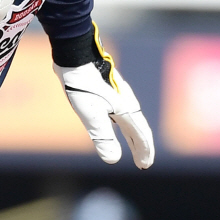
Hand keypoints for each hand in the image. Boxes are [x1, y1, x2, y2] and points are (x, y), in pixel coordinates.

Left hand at [53, 24, 153, 168]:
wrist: (75, 54)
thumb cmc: (82, 84)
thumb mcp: (90, 113)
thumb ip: (102, 136)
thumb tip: (112, 159)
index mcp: (125, 109)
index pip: (140, 134)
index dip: (143, 151)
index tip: (144, 165)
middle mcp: (126, 101)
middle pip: (138, 127)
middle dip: (141, 145)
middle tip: (143, 162)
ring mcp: (118, 93)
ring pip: (131, 118)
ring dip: (133, 134)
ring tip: (133, 144)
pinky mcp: (108, 87)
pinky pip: (121, 110)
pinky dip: (123, 122)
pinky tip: (114, 120)